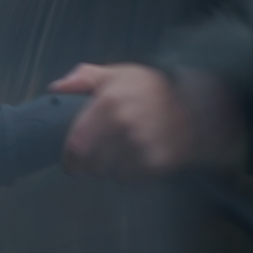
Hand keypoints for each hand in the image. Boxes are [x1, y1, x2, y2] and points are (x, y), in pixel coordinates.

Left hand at [48, 63, 242, 178]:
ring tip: (122, 155)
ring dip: (113, 170)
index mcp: (109, 102)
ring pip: (112, 174)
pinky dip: (132, 173)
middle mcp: (125, 124)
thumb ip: (83, 78)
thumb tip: (56, 88)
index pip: (77, 144)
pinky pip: (133, 178)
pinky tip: (139, 157)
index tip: (70, 165)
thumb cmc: (150, 89)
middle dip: (92, 166)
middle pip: (93, 164)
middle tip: (99, 159)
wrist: (196, 102)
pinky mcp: (158, 161)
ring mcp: (143, 144)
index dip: (70, 160)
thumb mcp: (116, 74)